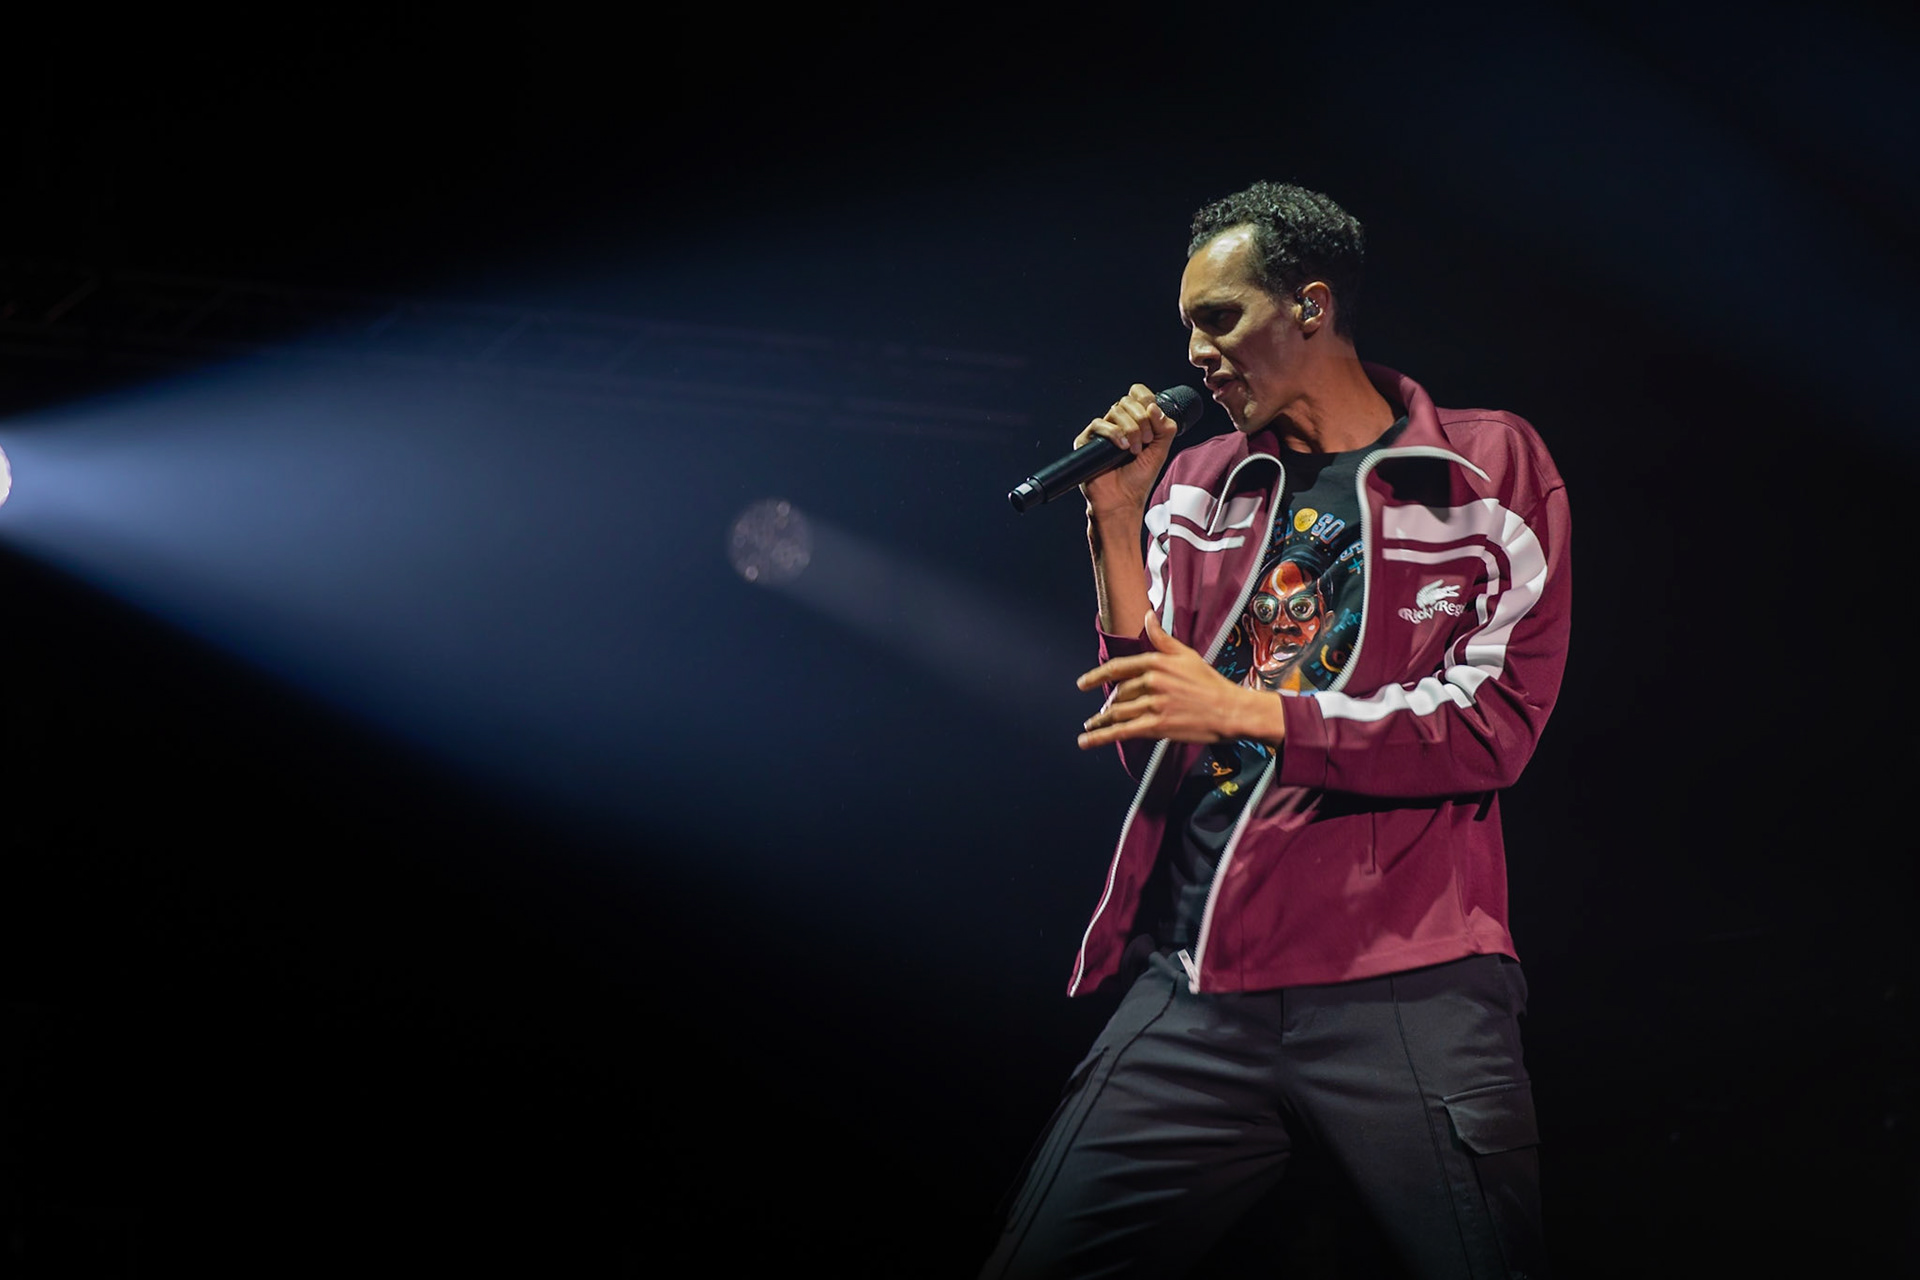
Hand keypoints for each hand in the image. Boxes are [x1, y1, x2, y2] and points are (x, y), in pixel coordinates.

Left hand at [1076, 612, 1286, 749]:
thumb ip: (1162, 638)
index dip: (1097, 676)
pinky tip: (1086, 741)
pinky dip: (1100, 737)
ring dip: (1100, 721)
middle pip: (1119, 693)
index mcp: (1156, 662)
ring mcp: (1153, 704)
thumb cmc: (1211, 682)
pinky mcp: (1157, 725)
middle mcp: (1152, 681)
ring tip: (1090, 727)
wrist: (1231, 710)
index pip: (1118, 668)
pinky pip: (1122, 731)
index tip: (1082, 684)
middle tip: (1102, 711)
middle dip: (1109, 704)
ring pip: (1118, 712)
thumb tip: (1147, 614)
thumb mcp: (1186, 654)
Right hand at [1077, 384, 1180, 516]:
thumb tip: (1153, 406)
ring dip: (1131, 430)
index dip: (1146, 399)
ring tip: (1134, 450)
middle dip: (1142, 421)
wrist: (1122, 501)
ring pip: (1116, 410)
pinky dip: (1115, 433)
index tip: (1153, 417)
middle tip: (1146, 442)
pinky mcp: (1087, 441)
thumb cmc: (1138, 480)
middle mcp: (1117, 423)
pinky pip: (1100, 424)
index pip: (1137, 394)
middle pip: (1128, 401)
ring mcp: (1102, 432)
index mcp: (1134, 421)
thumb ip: (1165, 427)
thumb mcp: (1161, 450)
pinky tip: (1123, 448)